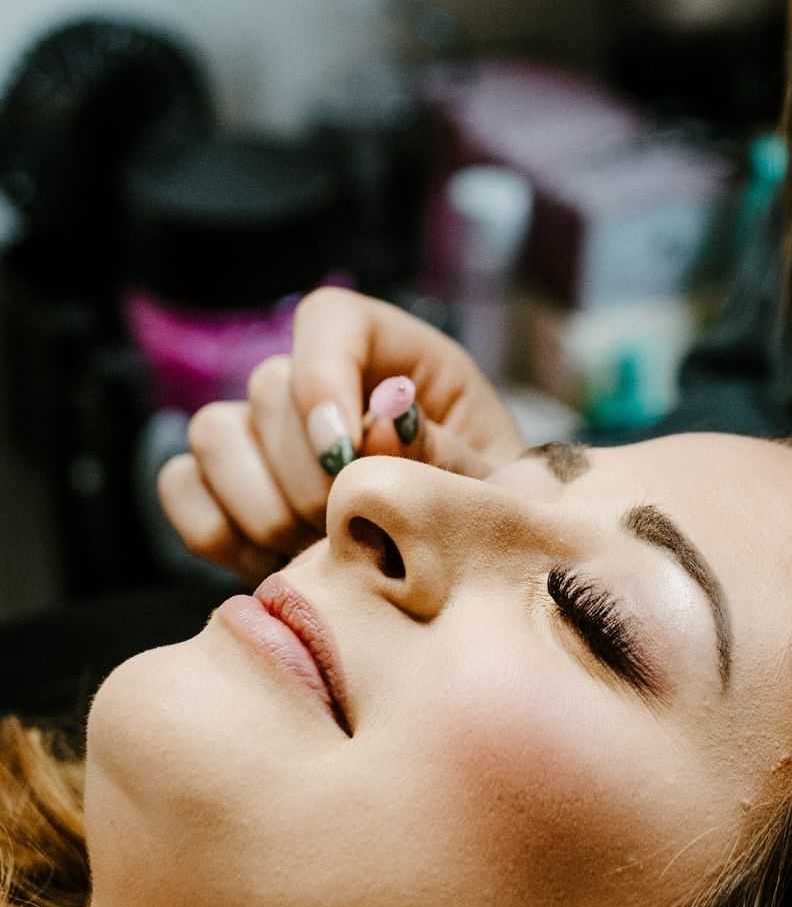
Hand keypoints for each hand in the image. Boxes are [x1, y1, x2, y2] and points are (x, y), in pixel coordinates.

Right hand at [158, 287, 524, 580]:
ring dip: (263, 507)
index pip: (329, 319)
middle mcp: (324, 383)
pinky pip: (181, 486)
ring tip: (319, 553)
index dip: (322, 375)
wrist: (460, 587)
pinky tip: (276, 563)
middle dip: (307, 477)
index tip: (342, 453)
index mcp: (400, 359)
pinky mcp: (226, 486)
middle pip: (267, 387)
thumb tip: (381, 417)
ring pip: (213, 433)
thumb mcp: (494, 489)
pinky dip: (218, 532)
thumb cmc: (490, 524)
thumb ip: (445, 453)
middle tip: (350, 532)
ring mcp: (266, 433)